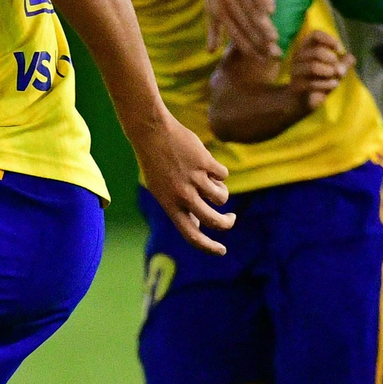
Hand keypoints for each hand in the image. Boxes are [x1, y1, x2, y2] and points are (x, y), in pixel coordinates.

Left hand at [133, 111, 235, 254]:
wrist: (151, 133)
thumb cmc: (156, 163)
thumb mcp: (162, 190)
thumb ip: (180, 208)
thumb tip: (199, 225)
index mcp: (170, 205)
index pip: (191, 235)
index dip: (208, 247)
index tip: (221, 251)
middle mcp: (183, 195)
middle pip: (214, 220)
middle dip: (227, 222)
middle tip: (231, 219)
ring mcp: (195, 179)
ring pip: (221, 196)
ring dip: (220, 190)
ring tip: (209, 180)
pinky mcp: (205, 163)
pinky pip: (223, 175)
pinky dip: (218, 171)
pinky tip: (205, 163)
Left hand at [204, 0, 278, 57]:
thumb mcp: (212, 7)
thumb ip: (214, 30)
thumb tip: (211, 52)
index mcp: (219, 11)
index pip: (235, 34)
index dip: (248, 47)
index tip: (261, 59)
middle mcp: (227, 0)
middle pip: (246, 25)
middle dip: (260, 41)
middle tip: (274, 53)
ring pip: (252, 10)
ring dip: (263, 25)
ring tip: (275, 38)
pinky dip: (262, 0)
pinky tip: (271, 11)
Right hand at [287, 29, 352, 110]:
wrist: (302, 101)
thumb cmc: (318, 81)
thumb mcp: (333, 71)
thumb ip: (342, 63)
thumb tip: (351, 57)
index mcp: (306, 48)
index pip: (315, 35)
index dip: (329, 40)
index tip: (339, 49)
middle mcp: (298, 57)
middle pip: (316, 52)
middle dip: (332, 60)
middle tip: (339, 68)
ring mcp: (295, 72)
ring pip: (313, 67)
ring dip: (329, 72)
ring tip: (337, 77)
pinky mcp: (297, 86)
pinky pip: (312, 83)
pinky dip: (327, 84)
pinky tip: (334, 85)